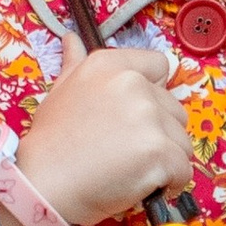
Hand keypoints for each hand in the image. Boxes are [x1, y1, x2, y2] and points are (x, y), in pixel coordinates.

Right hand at [5, 35, 191, 225]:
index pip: (160, 65)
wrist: (42, 185)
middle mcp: (132, 84)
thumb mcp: (59, 92)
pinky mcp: (159, 151)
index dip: (154, 94)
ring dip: (165, 160)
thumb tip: (71, 39)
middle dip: (159, 134)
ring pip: (182, 142)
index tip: (134, 116)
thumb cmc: (50, 143)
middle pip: (175, 110)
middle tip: (125, 153)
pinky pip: (183, 170)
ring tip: (131, 171)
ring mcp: (148, 117)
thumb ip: (74, 64)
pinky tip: (143, 186)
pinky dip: (169, 183)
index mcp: (109, 65)